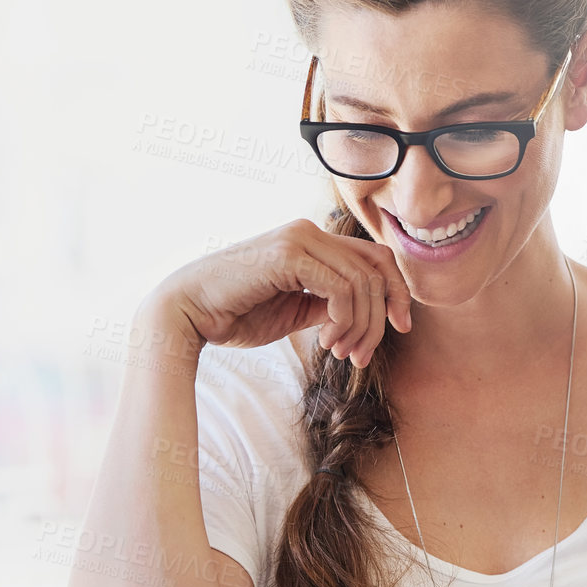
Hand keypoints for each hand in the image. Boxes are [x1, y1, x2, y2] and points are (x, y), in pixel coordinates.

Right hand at [149, 218, 412, 367]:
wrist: (187, 314)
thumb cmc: (234, 314)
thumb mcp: (295, 311)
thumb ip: (327, 304)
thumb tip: (362, 314)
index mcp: (311, 241)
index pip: (376, 258)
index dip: (397, 292)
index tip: (400, 328)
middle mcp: (309, 231)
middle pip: (378, 268)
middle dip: (382, 316)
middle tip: (362, 356)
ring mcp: (299, 238)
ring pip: (363, 281)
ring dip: (360, 326)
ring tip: (340, 352)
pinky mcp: (289, 254)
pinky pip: (341, 287)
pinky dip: (343, 319)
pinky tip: (325, 341)